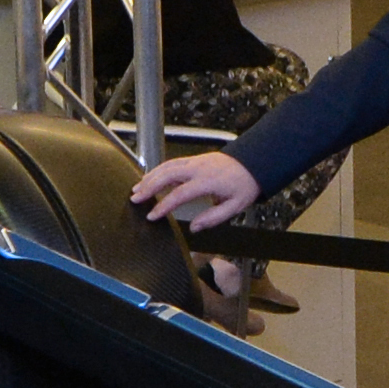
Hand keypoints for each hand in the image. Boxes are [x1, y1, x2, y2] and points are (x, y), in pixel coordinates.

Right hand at [128, 149, 261, 231]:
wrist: (253, 163)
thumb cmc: (245, 185)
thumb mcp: (234, 206)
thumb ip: (213, 218)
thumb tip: (194, 228)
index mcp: (208, 181)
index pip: (180, 194)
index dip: (164, 206)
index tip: (152, 216)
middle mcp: (198, 169)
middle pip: (167, 175)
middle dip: (148, 187)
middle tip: (135, 199)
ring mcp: (195, 162)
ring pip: (167, 166)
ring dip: (150, 177)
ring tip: (137, 189)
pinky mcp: (194, 159)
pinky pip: (172, 163)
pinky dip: (158, 170)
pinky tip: (151, 178)